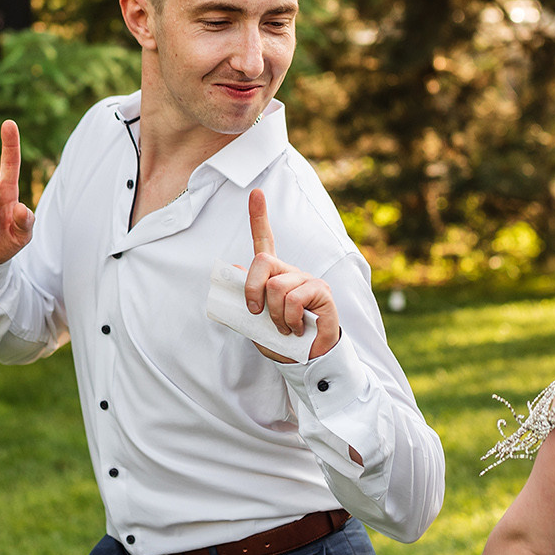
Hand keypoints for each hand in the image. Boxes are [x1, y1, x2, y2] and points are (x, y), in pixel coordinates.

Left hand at [244, 188, 341, 361]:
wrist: (305, 360)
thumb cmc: (281, 340)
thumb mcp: (254, 321)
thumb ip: (245, 296)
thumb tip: (233, 267)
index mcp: (273, 276)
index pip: (265, 240)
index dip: (259, 217)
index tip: (256, 193)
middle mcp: (290, 272)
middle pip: (263, 261)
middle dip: (252, 289)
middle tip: (256, 313)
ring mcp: (307, 280)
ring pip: (276, 286)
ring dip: (274, 314)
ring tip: (284, 327)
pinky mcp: (321, 291)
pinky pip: (294, 298)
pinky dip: (289, 319)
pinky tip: (298, 327)